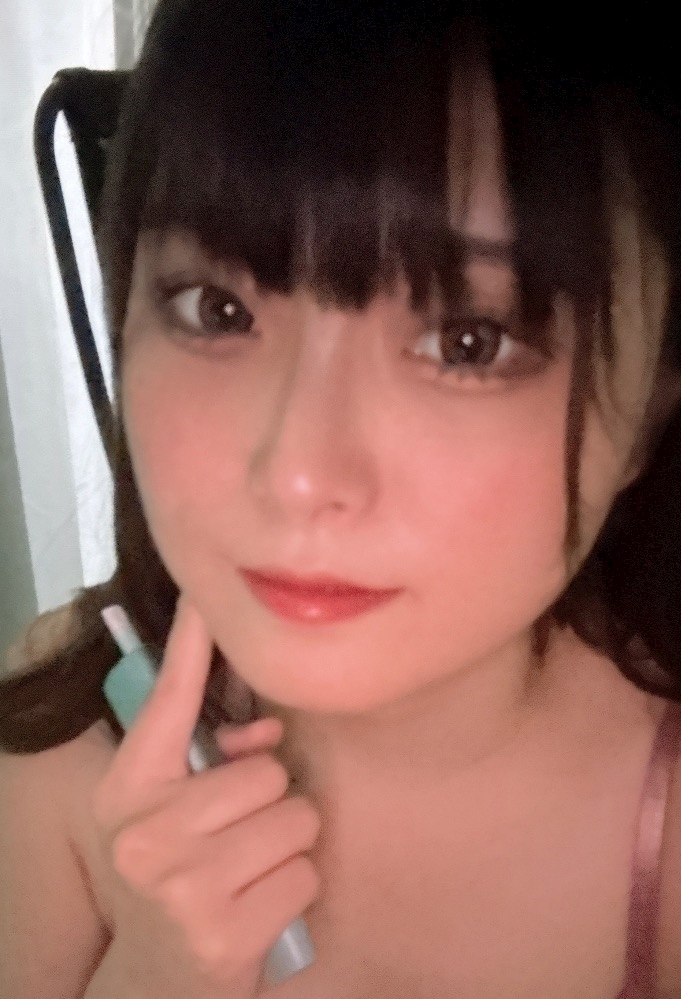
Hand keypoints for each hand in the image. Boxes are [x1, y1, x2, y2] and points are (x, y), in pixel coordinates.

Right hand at [90, 597, 320, 997]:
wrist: (157, 984)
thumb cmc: (175, 879)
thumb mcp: (170, 819)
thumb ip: (211, 766)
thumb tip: (269, 733)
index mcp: (130, 791)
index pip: (167, 704)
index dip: (190, 647)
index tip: (205, 598)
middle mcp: (145, 833)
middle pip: (267, 773)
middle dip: (271, 803)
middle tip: (241, 839)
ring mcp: (183, 887)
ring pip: (296, 821)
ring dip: (288, 847)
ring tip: (251, 873)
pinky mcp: (224, 935)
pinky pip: (306, 875)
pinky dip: (295, 890)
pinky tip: (260, 910)